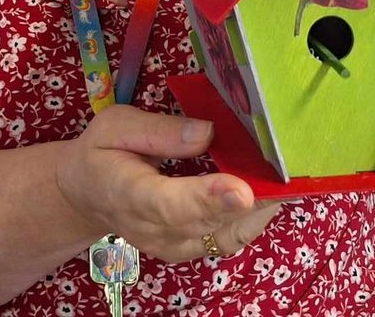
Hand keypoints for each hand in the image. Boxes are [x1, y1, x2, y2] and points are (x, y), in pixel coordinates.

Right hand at [55, 106, 281, 263]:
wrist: (86, 194)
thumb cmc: (101, 153)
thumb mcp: (115, 126)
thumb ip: (159, 130)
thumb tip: (207, 132)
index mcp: (127, 193)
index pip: (169, 204)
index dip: (207, 198)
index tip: (242, 189)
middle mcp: (152, 229)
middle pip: (207, 223)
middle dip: (251, 202)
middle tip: (286, 174)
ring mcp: (173, 246)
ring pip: (225, 236)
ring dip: (260, 211)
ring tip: (288, 179)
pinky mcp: (189, 249)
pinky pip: (228, 239)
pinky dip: (254, 218)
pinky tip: (271, 190)